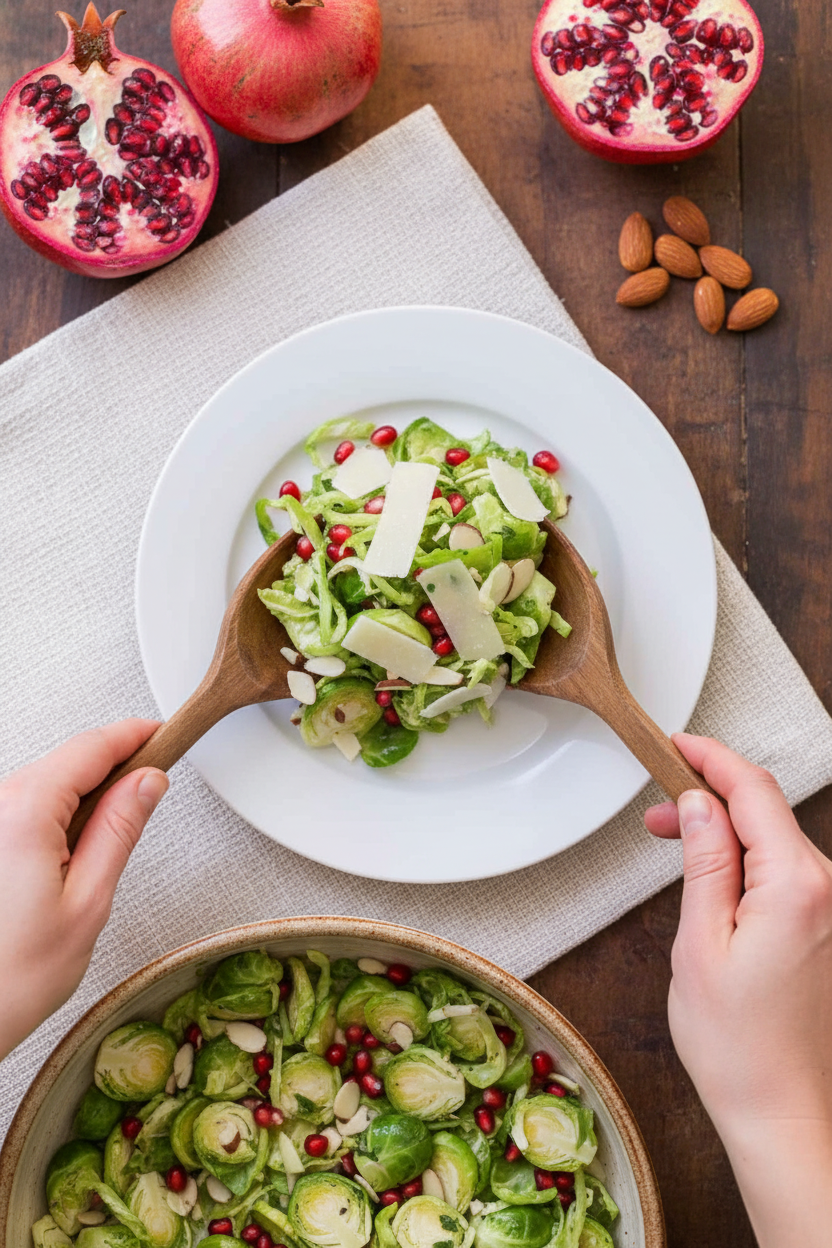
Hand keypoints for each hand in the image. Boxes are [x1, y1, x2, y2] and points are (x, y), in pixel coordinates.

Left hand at [0, 720, 167, 1060]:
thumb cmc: (10, 978)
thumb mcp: (89, 900)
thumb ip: (120, 829)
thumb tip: (147, 783)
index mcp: (25, 811)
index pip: (93, 746)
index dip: (135, 736)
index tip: (163, 734)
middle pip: (69, 760)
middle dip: (114, 766)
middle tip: (154, 784)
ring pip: (47, 783)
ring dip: (84, 795)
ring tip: (115, 833)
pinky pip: (25, 808)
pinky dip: (57, 815)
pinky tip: (74, 850)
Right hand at [645, 733, 831, 1247]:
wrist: (781, 1112)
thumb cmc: (737, 1045)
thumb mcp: (700, 943)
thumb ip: (704, 863)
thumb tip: (696, 805)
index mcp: (797, 886)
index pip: (754, 791)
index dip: (710, 757)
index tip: (675, 744)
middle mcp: (826, 890)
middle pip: (765, 810)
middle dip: (708, 796)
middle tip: (653, 810)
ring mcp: (830, 910)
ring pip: (773, 839)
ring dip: (724, 829)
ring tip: (672, 844)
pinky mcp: (824, 928)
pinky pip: (784, 870)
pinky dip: (744, 858)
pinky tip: (712, 875)